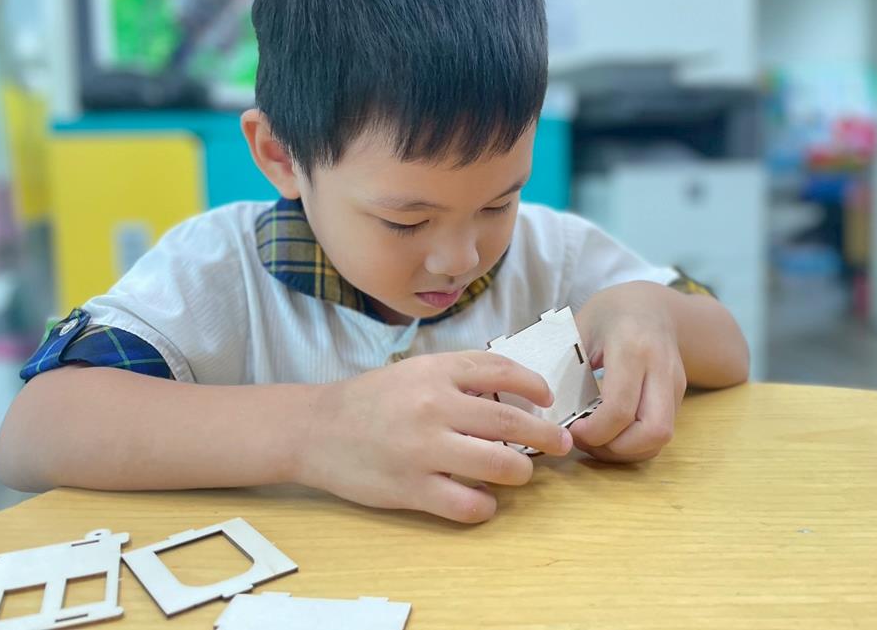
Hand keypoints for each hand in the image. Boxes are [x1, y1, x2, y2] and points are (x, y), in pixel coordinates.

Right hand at [298, 351, 572, 522]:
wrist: (316, 429)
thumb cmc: (370, 399)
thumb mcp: (414, 371)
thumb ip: (458, 375)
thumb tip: (514, 391)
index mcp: (436, 372)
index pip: (501, 371)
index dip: (534, 386)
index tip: (547, 399)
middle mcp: (434, 407)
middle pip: (512, 424)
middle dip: (546, 436)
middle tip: (561, 443)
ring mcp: (424, 450)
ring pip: (499, 466)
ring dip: (521, 472)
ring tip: (521, 473)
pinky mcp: (412, 489)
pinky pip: (468, 505)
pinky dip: (485, 506)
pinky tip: (485, 501)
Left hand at [570, 284, 686, 462]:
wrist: (654, 305)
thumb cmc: (610, 313)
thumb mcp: (581, 327)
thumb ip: (565, 366)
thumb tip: (542, 409)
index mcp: (632, 347)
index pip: (619, 408)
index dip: (594, 432)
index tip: (571, 429)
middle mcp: (660, 368)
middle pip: (653, 431)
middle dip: (615, 449)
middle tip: (585, 440)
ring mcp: (675, 384)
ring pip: (661, 438)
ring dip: (626, 451)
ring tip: (596, 441)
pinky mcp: (679, 396)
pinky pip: (661, 433)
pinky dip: (635, 444)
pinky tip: (612, 434)